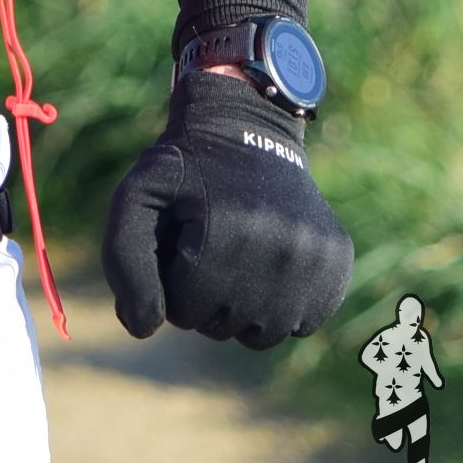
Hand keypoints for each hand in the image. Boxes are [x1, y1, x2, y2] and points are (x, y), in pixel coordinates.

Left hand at [102, 69, 352, 348]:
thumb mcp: (136, 198)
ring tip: (238, 255)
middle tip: (210, 244)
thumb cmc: (186, 171)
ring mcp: (315, 258)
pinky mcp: (337, 262)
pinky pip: (301, 325)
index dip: (173, 281)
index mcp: (226, 232)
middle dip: (204, 296)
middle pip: (222, 326)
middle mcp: (279, 249)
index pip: (184, 311)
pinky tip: (270, 262)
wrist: (248, 128)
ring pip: (262, 335)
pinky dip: (281, 305)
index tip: (182, 240)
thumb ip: (124, 262)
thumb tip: (143, 329)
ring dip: (241, 308)